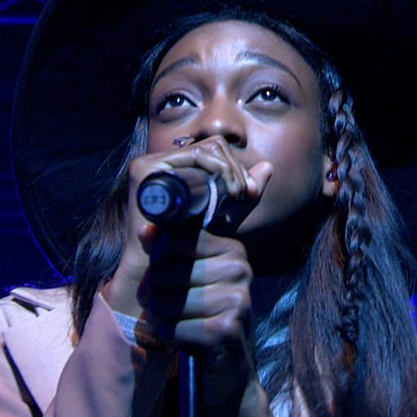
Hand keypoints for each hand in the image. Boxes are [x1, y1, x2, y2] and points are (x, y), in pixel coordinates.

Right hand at [101, 135, 272, 318]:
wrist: (156, 270)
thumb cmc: (188, 248)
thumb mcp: (222, 216)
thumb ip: (243, 195)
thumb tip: (268, 166)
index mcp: (174, 169)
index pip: (213, 151)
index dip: (236, 167)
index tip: (248, 192)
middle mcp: (160, 163)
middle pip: (212, 146)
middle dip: (236, 168)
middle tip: (245, 195)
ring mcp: (151, 164)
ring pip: (208, 149)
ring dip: (232, 170)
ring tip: (238, 197)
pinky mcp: (148, 170)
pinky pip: (197, 156)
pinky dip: (221, 170)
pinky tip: (230, 192)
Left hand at [139, 224, 276, 416]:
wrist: (231, 377)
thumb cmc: (204, 322)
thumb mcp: (189, 282)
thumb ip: (167, 252)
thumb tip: (145, 230)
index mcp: (234, 251)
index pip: (176, 239)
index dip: (156, 258)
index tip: (158, 275)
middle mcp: (240, 271)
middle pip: (166, 270)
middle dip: (152, 292)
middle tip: (159, 305)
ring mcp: (237, 301)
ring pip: (166, 300)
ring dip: (158, 316)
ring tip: (170, 323)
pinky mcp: (225, 330)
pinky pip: (171, 326)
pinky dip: (165, 335)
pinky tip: (176, 339)